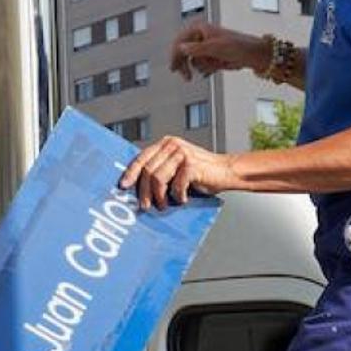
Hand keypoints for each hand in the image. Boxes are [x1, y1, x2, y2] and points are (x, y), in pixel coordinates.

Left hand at [119, 135, 237, 209]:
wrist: (226, 171)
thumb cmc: (201, 173)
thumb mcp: (176, 167)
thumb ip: (161, 170)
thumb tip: (139, 189)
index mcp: (165, 144)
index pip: (141, 157)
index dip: (130, 172)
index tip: (123, 186)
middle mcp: (172, 145)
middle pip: (147, 170)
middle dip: (143, 192)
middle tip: (145, 206)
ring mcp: (182, 153)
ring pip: (158, 178)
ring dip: (159, 197)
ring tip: (163, 205)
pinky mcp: (191, 164)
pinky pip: (176, 185)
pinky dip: (178, 196)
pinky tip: (183, 199)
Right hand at [168, 22, 269, 79]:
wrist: (252, 54)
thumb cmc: (236, 46)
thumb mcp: (215, 47)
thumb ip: (197, 48)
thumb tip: (181, 48)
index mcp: (199, 29)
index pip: (180, 41)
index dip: (174, 55)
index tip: (173, 69)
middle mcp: (200, 37)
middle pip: (183, 53)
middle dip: (185, 66)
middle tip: (187, 79)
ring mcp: (205, 48)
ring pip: (193, 62)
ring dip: (201, 67)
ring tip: (214, 67)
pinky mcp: (211, 57)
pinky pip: (201, 66)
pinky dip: (206, 70)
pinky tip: (217, 68)